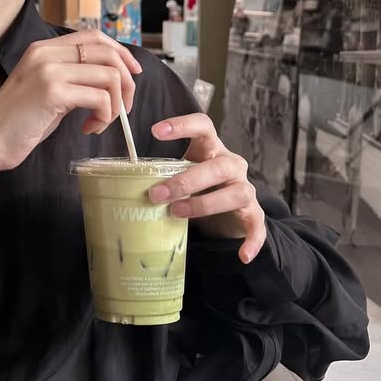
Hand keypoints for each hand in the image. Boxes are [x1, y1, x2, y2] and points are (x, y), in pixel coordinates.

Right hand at [0, 32, 141, 196]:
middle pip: (107, 52)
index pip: (94, 36)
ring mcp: (49, 70)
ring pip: (109, 75)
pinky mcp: (52, 91)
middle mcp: (46, 53)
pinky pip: (100, 98)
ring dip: (116, 103)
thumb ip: (71, 78)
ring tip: (101, 122)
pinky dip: (104, 116)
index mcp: (43, 48)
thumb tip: (110, 80)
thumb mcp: (46, 90)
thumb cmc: (17, 122)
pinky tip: (88, 128)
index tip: (133, 74)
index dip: (120, 52)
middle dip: (126, 81)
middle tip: (124, 107)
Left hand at [149, 112, 265, 264]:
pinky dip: (252, 241)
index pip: (203, 126)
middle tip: (156, 194)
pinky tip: (242, 255)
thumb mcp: (180, 178)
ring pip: (235, 193)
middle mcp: (232, 165)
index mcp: (211, 149)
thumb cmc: (197, 189)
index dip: (182, 125)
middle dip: (185, 180)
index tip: (155, 132)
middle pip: (217, 166)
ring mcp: (245, 189)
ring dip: (204, 204)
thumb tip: (122, 184)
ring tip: (178, 213)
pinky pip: (258, 227)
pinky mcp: (253, 214)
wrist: (227, 214)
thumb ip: (161, 177)